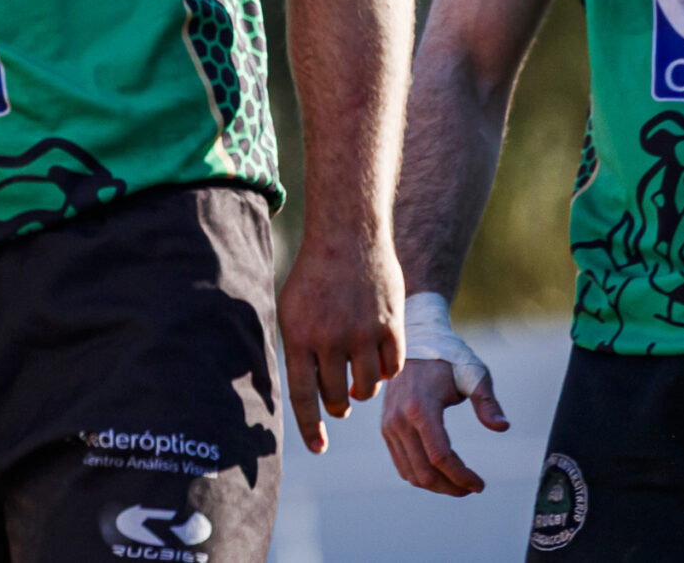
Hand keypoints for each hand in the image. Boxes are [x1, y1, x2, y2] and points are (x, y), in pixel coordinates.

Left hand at [277, 236, 404, 453]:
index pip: (303, 395)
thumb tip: (300, 394)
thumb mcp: (291, 308)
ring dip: (363, 389)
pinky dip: (386, 369)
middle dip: (339, 404)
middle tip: (341, 401)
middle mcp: (330, 338)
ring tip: (358, 377)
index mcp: (299, 335)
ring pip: (367, 387)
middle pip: (337, 396)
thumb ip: (296, 350)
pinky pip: (392, 368)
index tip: (320, 448)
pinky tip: (379, 358)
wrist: (348, 235)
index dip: (311, 427)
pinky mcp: (390, 326)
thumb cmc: (315, 275)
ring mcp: (363, 333)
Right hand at [380, 355, 509, 494]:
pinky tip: (442, 472)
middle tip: (472, 487)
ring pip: (411, 473)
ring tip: (459, 483)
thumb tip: (502, 427)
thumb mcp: (473, 374)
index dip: (462, 476)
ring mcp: (389, 425)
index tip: (480, 485)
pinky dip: (421, 476)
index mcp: (420, 407)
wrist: (415, 341)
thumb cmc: (448, 358)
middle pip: (424, 472)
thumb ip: (487, 402)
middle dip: (451, 487)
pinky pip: (402, 464)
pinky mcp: (386, 428)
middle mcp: (399, 419)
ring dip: (437, 485)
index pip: (440, 457)